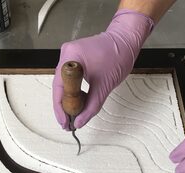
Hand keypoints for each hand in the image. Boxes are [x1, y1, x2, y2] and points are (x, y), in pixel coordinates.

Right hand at [52, 9, 153, 128]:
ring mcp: (69, 54)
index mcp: (71, 56)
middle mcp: (66, 53)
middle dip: (63, 106)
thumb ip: (91, 106)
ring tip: (72, 115)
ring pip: (64, 83)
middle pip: (59, 86)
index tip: (64, 122)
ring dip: (68, 99)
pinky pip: (69, 78)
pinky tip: (77, 102)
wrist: (126, 39)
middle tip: (67, 122)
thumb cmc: (119, 55)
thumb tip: (80, 121)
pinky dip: (73, 90)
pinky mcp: (74, 57)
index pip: (58, 87)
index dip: (60, 108)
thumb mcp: (105, 86)